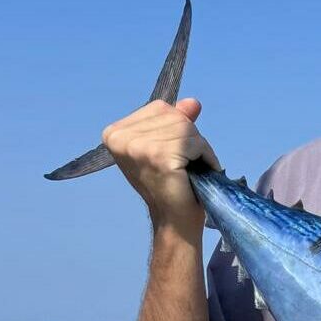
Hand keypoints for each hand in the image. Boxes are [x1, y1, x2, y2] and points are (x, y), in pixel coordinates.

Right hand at [102, 98, 220, 237]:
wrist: (174, 219)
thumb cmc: (170, 183)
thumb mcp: (167, 145)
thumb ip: (177, 120)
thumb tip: (193, 102)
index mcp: (114, 132)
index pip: (161, 108)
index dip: (176, 129)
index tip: (169, 155)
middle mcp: (121, 137)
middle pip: (175, 116)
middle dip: (189, 139)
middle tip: (181, 166)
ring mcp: (138, 146)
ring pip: (187, 128)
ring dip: (198, 150)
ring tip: (187, 170)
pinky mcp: (159, 156)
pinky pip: (196, 142)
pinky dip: (206, 156)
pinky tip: (196, 173)